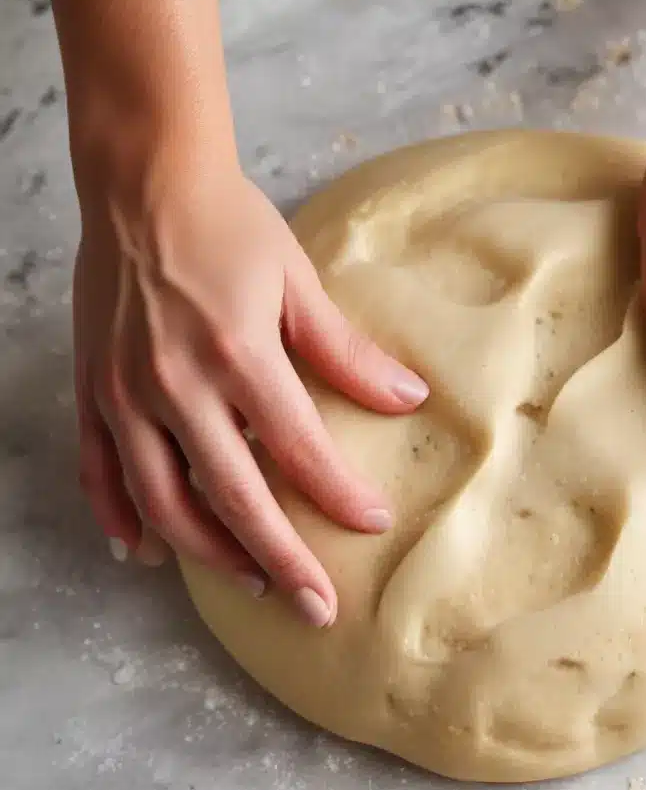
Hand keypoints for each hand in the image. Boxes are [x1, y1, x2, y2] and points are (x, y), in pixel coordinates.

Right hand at [73, 156, 428, 626]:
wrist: (145, 181)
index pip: (300, 451)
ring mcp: (126, 394)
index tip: (373, 525)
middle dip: (282, 560)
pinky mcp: (93, 389)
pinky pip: (102, 472)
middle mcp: (176, 387)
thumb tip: (409, 398)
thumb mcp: (298, 283)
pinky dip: (120, 516)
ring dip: (211, 553)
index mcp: (237, 356)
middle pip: (234, 499)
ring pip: (166, 502)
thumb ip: (348, 351)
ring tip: (254, 582)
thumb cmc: (228, 225)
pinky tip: (145, 551)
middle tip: (318, 608)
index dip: (339, 497)